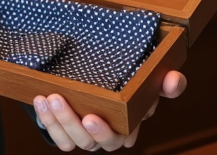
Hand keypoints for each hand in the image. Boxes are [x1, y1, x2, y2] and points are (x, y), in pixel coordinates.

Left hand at [34, 70, 186, 150]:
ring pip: (77, 140)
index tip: (100, 116)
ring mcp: (86, 135)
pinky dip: (49, 122)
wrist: (87, 77)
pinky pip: (59, 137)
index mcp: (130, 122)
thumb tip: (175, 80)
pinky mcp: (67, 133)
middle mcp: (109, 133)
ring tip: (51, 99)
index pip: (130, 131)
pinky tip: (41, 101)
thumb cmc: (122, 79)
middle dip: (90, 128)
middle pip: (103, 142)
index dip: (122, 130)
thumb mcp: (145, 74)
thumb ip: (164, 78)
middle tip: (76, 109)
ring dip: (63, 121)